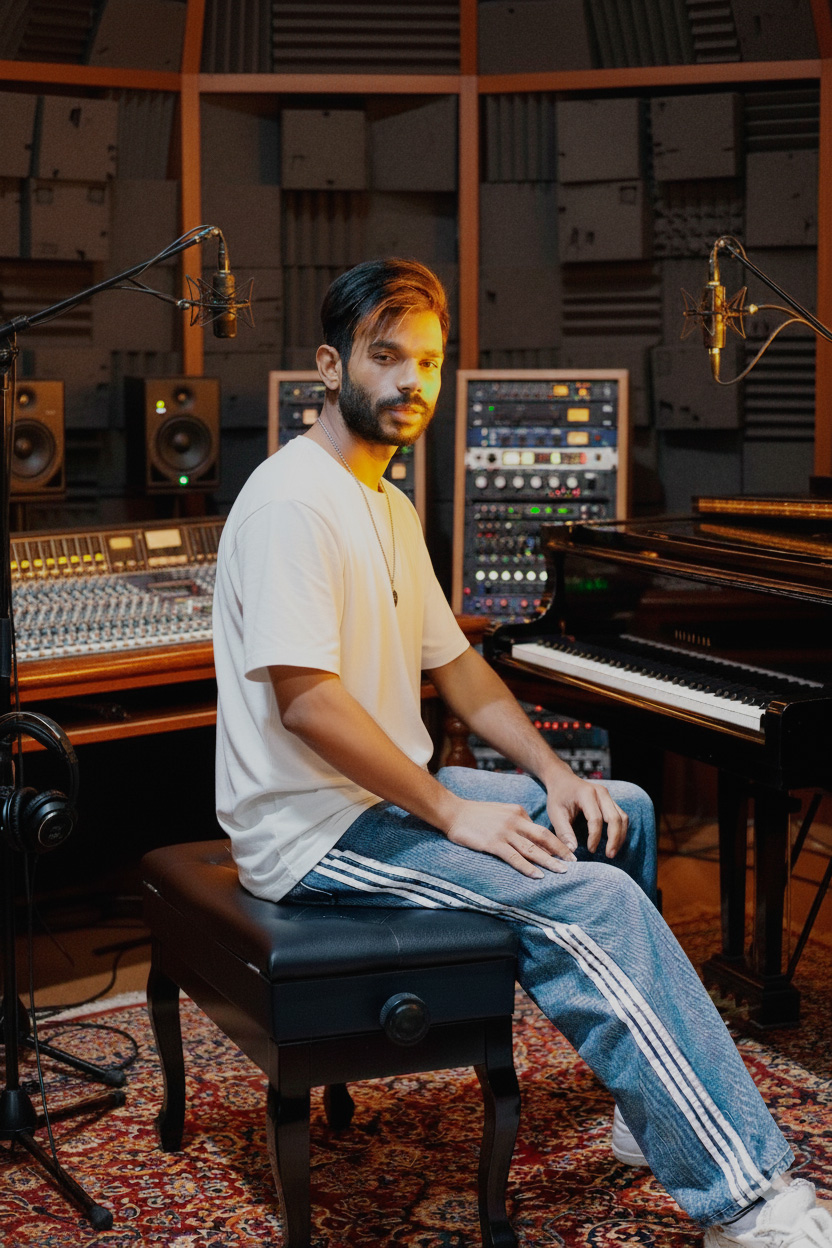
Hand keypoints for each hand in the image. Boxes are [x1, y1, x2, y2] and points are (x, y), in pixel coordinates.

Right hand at [443, 798, 576, 878]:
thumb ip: (516, 822)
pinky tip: (538, 876)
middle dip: (560, 851)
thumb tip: (530, 837)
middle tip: (574, 862)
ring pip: (532, 849)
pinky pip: (514, 857)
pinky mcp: (493, 843)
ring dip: (549, 861)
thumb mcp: (501, 812)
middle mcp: (515, 821)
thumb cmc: (475, 814)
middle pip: (544, 837)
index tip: (567, 853)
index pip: (541, 829)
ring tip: (562, 871)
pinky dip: (528, 867)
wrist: (453, 812)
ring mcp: (504, 832)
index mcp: (518, 812)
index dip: (556, 842)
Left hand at [546, 773, 628, 858]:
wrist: (562, 780)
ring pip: (622, 817)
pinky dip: (620, 830)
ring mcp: (608, 796)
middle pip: (615, 818)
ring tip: (613, 851)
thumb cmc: (558, 797)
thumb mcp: (555, 813)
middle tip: (610, 855)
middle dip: (614, 839)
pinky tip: (614, 842)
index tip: (590, 850)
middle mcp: (600, 793)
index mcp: (586, 794)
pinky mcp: (610, 800)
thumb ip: (563, 831)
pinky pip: (621, 816)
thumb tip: (572, 851)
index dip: (595, 837)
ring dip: (620, 836)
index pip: (596, 819)